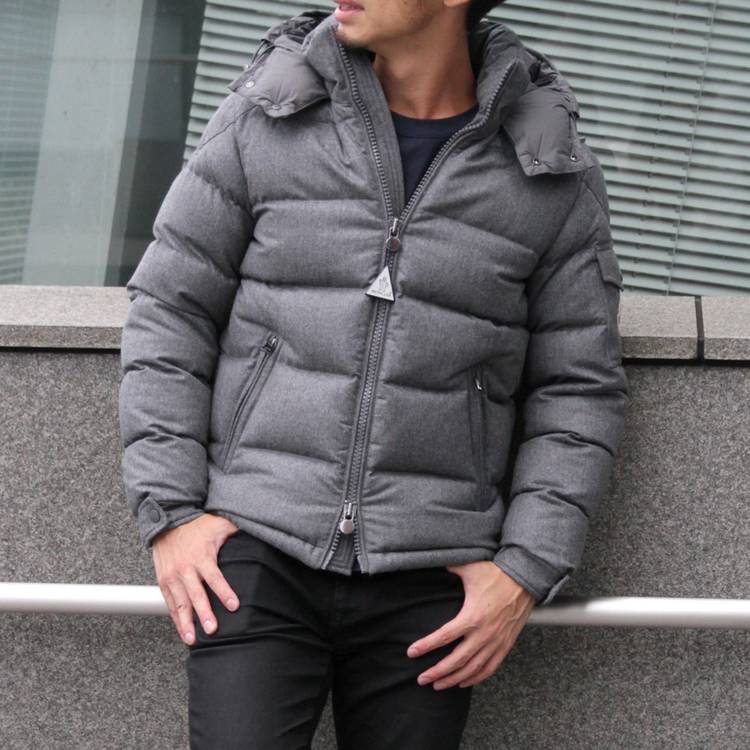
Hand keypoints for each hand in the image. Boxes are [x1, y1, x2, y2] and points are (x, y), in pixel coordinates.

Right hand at [151, 513, 241, 645]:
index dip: (224, 592)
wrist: (168, 522)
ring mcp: (172, 576)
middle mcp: (185, 568)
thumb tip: (258, 529)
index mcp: (201, 556)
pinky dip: (176, 619)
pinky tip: (183, 631)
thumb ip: (236, 530)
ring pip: (180, 603)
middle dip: (204, 613)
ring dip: (186, 622)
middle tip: (212, 629)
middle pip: (196, 594)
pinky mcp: (164, 581)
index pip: (215, 577)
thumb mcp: (219, 524)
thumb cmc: (197, 525)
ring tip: (193, 639)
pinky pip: (170, 603)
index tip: (234, 605)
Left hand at [406, 560, 535, 688]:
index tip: (411, 653)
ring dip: (454, 679)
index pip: (444, 636)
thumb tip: (433, 560)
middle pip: (456, 660)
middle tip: (421, 679)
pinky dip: (476, 678)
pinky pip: (490, 668)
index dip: (426, 646)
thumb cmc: (495, 573)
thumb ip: (450, 567)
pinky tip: (463, 682)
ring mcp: (496, 642)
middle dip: (437, 672)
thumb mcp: (470, 567)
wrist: (525, 580)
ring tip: (438, 685)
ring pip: (472, 669)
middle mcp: (484, 633)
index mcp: (472, 616)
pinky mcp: (505, 645)